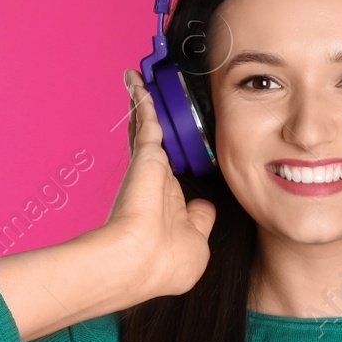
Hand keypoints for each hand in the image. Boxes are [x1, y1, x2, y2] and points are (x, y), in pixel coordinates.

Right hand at [100, 69, 217, 298]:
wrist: (139, 260)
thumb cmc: (166, 262)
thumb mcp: (196, 246)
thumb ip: (201, 222)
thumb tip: (205, 207)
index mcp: (169, 208)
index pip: (175, 180)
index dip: (180, 170)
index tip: (186, 154)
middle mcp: (156, 185)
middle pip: (157, 147)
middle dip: (153, 126)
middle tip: (149, 102)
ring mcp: (149, 169)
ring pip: (148, 128)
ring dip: (143, 105)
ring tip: (139, 81)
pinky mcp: (147, 155)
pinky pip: (147, 118)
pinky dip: (142, 98)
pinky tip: (137, 80)